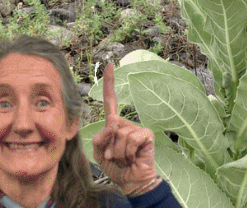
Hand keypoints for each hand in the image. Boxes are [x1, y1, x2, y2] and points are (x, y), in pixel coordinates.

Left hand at [91, 64, 159, 196]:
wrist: (132, 181)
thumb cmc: (117, 167)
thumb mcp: (100, 153)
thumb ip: (100, 138)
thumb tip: (112, 126)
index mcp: (115, 125)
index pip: (111, 102)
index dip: (109, 84)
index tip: (110, 66)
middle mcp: (126, 124)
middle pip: (109, 127)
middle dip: (108, 147)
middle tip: (116, 157)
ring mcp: (138, 128)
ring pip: (119, 136)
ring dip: (117, 153)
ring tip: (125, 159)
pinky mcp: (146, 134)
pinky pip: (130, 140)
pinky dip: (127, 153)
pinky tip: (133, 157)